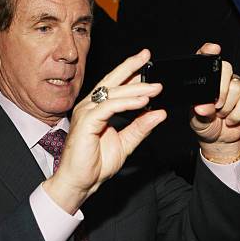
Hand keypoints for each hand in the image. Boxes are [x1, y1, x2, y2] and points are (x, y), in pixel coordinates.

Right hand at [43, 49, 166, 213]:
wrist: (80, 182)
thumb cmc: (95, 165)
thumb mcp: (125, 143)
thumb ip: (140, 127)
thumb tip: (159, 113)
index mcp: (97, 109)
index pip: (115, 85)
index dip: (130, 71)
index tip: (147, 62)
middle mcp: (89, 106)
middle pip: (112, 81)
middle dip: (131, 67)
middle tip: (149, 59)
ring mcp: (86, 112)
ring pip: (113, 93)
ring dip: (136, 89)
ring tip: (155, 88)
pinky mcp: (86, 121)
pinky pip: (109, 107)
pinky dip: (127, 103)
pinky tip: (142, 102)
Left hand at [190, 43, 239, 162]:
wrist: (220, 138)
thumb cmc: (205, 125)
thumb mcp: (197, 120)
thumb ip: (199, 113)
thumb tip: (201, 107)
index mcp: (203, 80)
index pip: (204, 59)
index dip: (208, 51)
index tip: (212, 49)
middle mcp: (220, 78)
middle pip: (226, 68)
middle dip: (221, 90)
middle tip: (216, 106)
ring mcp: (235, 84)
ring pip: (236, 86)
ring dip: (227, 107)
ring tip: (221, 114)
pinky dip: (237, 114)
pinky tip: (230, 119)